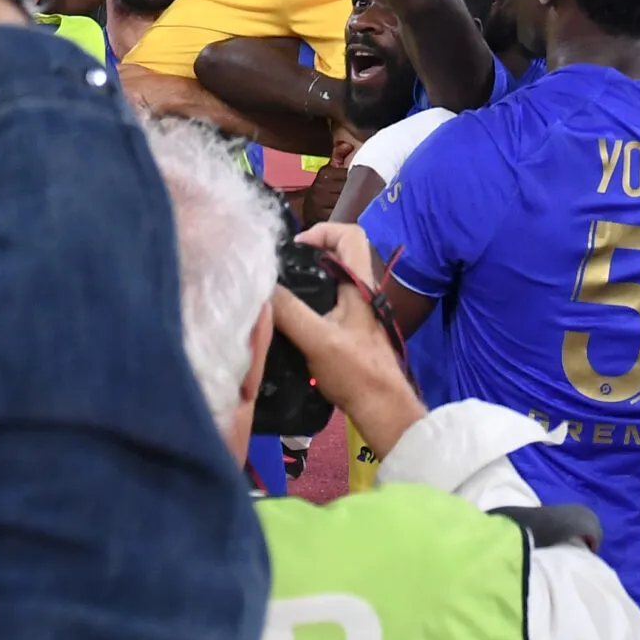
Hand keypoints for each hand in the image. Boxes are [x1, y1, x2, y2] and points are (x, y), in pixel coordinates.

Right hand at [274, 223, 427, 454]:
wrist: (381, 409)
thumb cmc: (355, 371)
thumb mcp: (318, 339)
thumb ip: (289, 311)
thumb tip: (259, 286)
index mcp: (360, 284)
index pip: (350, 235)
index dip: (323, 231)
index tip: (295, 248)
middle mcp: (360, 292)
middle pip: (336, 256)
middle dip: (307, 256)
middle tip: (279, 269)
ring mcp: (355, 312)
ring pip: (328, 281)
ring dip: (305, 281)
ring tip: (278, 293)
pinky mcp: (348, 331)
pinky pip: (325, 303)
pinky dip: (306, 303)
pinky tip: (287, 320)